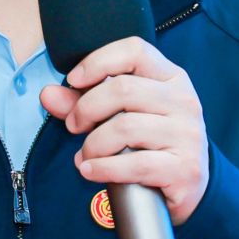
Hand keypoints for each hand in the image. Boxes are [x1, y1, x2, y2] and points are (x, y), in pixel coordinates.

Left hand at [40, 37, 209, 222]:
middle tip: (74, 126)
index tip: (74, 80)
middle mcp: (184, 101)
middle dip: (86, 108)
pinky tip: (91, 171)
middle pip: (123, 89)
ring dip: (93, 144)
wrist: (191, 187)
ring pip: (125, 128)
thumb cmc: (152, 144)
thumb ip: (84, 103)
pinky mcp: (185, 168)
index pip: (135, 51)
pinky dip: (103, 168)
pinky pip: (135, 164)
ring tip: (85, 156)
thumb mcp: (123, 115)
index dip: (98, 61)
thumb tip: (47, 94)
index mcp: (172, 78)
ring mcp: (188, 135)